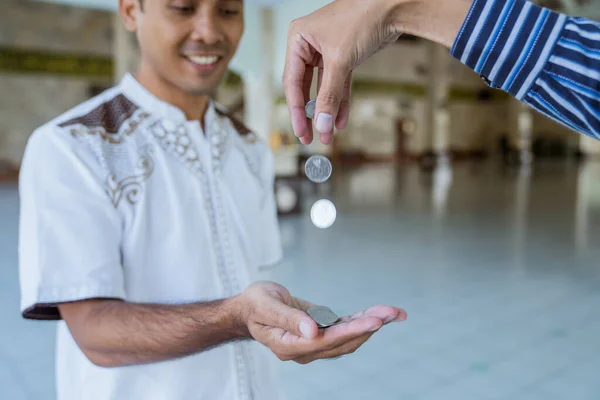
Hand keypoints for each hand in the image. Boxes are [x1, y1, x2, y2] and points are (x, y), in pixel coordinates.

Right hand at [236, 281, 406, 363]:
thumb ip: (287, 318)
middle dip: (370, 326)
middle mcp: (304, 350)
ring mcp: (313, 344)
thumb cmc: (254, 304)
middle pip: (343, 341)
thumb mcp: (265, 305)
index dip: (352, 330)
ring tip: (394, 312)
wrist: (248, 310)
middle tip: (393, 312)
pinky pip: (344, 330)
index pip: (326, 341)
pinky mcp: (319, 335)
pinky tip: (379, 313)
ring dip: (371, 324)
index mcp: (289, 345)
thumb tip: (312, 330)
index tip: (375, 320)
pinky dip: (361, 320)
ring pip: (348, 338)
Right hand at [283, 0, 403, 144]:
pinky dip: (340, 101)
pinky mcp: (344, 57)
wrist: (392, 6)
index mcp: (298, 39)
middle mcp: (309, 45)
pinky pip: (338, 85)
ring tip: (327, 134)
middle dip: (311, 114)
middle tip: (310, 137)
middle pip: (305, 88)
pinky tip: (341, 120)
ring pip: (323, 89)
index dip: (296, 110)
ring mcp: (326, 52)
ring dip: (327, 111)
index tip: (300, 131)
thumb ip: (329, 95)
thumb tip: (322, 123)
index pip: (292, 81)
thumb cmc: (362, 17)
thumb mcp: (340, 60)